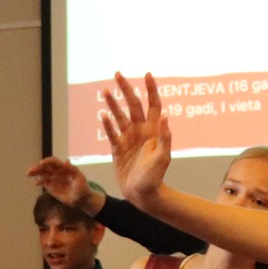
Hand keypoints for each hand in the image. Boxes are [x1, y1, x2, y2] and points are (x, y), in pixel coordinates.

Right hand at [27, 157, 101, 214]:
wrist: (82, 200)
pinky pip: (43, 183)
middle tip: (30, 170)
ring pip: (42, 174)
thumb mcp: (79, 177)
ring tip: (28, 174)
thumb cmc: (82, 187)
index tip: (41, 163)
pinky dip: (39, 181)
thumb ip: (73, 169)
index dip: (47, 161)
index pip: (53, 162)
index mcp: (64, 168)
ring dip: (35, 173)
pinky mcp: (51, 188)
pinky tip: (36, 183)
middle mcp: (57, 172)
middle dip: (37, 167)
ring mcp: (53, 180)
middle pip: (45, 167)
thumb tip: (66, 160)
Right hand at [99, 73, 172, 205]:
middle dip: (126, 89)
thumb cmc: (156, 177)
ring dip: (113, 103)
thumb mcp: (163, 157)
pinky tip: (102, 114)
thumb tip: (165, 116)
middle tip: (118, 74)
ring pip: (120, 116)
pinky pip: (111, 133)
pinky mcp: (118, 149)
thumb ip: (164, 137)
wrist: (143, 194)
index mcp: (154, 131)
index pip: (153, 105)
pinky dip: (107, 124)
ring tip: (106, 91)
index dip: (151, 90)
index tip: (147, 74)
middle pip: (133, 105)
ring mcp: (128, 139)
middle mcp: (141, 131)